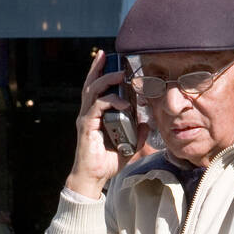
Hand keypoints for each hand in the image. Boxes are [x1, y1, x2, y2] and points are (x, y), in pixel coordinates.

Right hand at [65, 49, 149, 200]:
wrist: (93, 178)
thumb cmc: (107, 162)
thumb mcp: (128, 146)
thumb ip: (137, 134)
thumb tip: (147, 123)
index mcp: (96, 114)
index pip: (97, 88)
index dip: (101, 72)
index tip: (110, 60)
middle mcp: (88, 113)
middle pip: (91, 83)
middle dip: (99, 68)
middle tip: (109, 56)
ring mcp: (86, 119)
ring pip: (93, 91)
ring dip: (107, 80)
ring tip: (120, 75)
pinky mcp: (87, 126)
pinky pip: (98, 107)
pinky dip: (111, 102)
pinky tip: (124, 104)